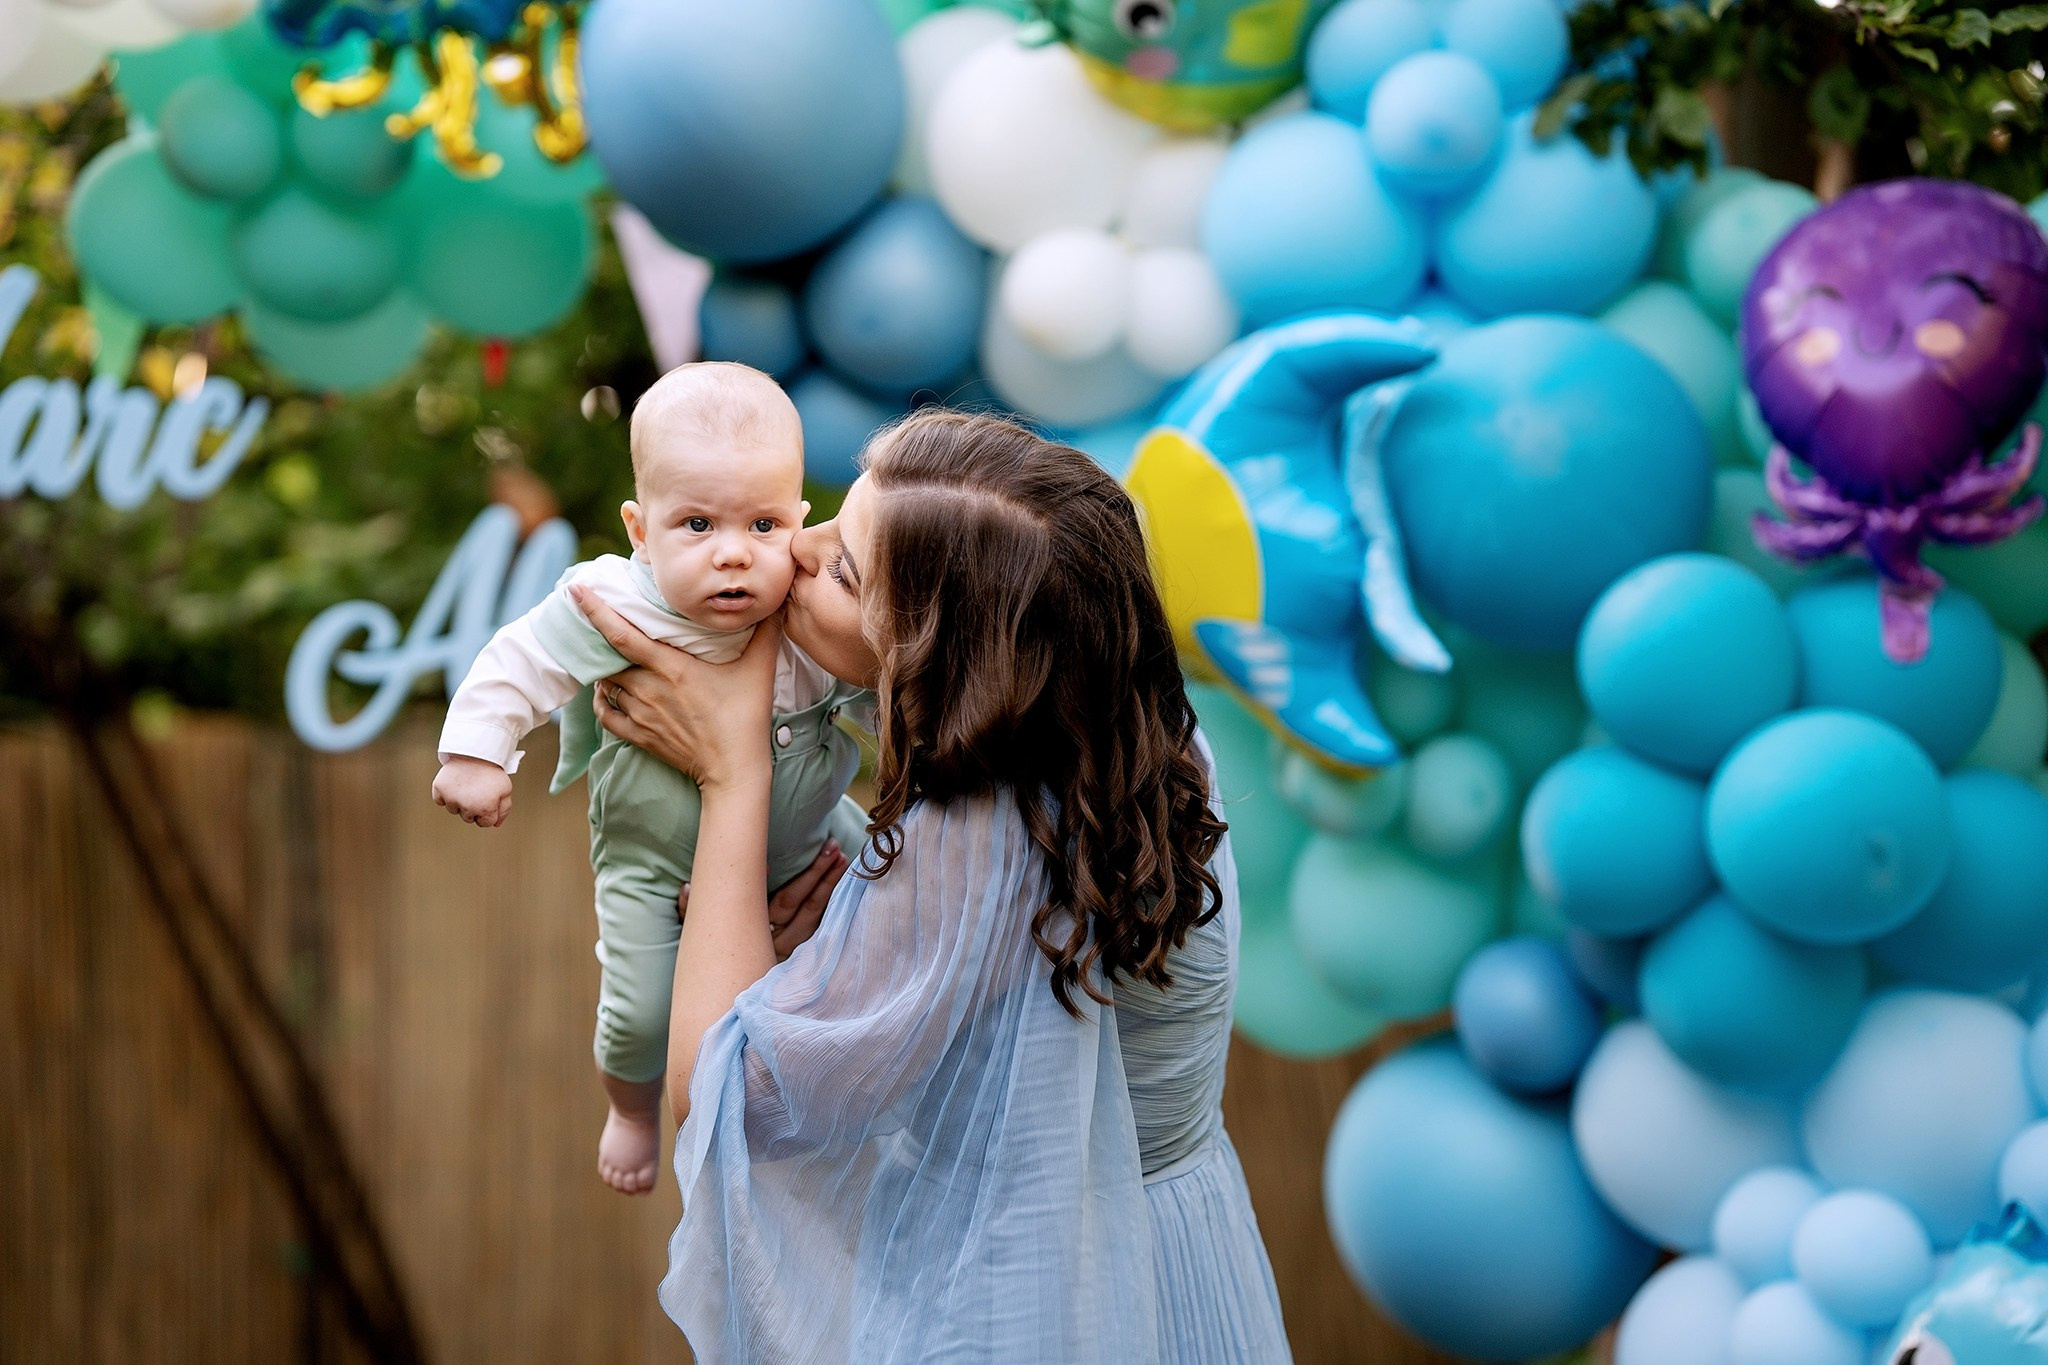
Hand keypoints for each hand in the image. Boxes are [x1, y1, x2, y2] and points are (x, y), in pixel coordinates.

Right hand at [433, 756, 512, 826]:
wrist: (476, 751)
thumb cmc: (492, 771)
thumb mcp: (506, 790)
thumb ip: (503, 810)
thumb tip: (495, 824)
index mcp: (485, 809)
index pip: (485, 823)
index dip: (488, 811)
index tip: (489, 799)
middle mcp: (467, 807)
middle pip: (468, 818)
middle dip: (473, 808)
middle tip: (477, 791)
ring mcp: (451, 798)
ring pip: (453, 810)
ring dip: (459, 801)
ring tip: (466, 785)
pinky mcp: (439, 789)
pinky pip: (440, 800)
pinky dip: (445, 794)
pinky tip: (455, 784)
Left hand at [575, 584, 777, 792]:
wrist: (734, 769)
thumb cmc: (746, 718)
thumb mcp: (759, 669)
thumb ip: (766, 632)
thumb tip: (776, 603)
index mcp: (670, 667)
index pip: (621, 634)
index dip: (595, 611)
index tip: (577, 591)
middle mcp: (648, 688)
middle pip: (606, 657)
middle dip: (596, 637)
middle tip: (595, 621)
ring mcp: (640, 714)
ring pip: (606, 684)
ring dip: (603, 669)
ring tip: (609, 656)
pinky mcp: (639, 736)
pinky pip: (606, 714)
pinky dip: (601, 700)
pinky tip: (607, 691)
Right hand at [676, 839, 848, 960]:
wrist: (735, 1012)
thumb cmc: (717, 967)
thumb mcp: (701, 944)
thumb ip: (690, 916)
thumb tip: (686, 888)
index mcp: (755, 939)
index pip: (784, 904)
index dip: (802, 880)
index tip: (816, 855)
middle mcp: (779, 946)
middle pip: (804, 907)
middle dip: (819, 875)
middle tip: (834, 848)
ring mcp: (793, 954)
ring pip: (815, 918)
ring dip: (829, 886)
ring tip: (842, 859)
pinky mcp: (803, 959)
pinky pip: (822, 930)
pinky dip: (830, 906)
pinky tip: (840, 884)